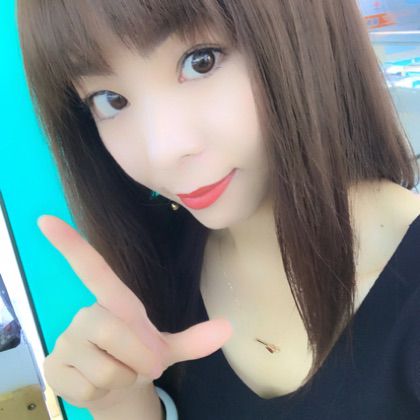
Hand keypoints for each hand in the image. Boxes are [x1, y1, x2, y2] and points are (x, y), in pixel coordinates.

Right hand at [38, 215, 231, 410]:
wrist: (115, 391)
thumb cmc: (138, 358)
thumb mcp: (167, 348)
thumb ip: (194, 339)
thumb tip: (228, 328)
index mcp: (114, 303)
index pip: (93, 270)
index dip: (71, 245)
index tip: (47, 220)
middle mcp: (85, 314)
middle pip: (114, 332)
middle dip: (140, 358)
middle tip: (145, 365)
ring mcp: (65, 341)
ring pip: (106, 368)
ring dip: (125, 378)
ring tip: (121, 373)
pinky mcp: (53, 369)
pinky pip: (90, 388)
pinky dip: (106, 394)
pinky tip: (99, 386)